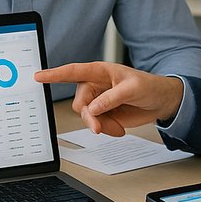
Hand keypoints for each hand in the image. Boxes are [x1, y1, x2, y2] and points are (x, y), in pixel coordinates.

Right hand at [35, 62, 183, 136]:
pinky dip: (106, 130)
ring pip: (85, 116)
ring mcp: (98, 101)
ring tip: (116, 128)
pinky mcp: (103, 114)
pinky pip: (95, 125)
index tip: (39, 76)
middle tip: (98, 127)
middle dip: (88, 117)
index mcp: (100, 71)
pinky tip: (118, 128)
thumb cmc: (149, 86)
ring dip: (99, 125)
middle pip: (79, 103)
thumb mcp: (133, 89)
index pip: (73, 72)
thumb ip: (111, 98)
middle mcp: (95, 86)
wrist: (161, 102)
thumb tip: (93, 108)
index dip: (54, 74)